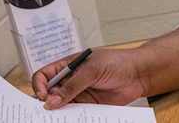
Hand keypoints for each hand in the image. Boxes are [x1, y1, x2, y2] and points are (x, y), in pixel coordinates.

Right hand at [32, 49, 146, 109]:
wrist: (139, 74)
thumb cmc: (118, 62)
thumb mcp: (92, 70)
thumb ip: (72, 86)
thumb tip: (52, 100)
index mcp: (69, 66)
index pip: (45, 75)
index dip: (39, 85)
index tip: (42, 95)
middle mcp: (72, 80)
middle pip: (50, 93)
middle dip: (46, 101)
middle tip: (47, 111)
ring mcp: (80, 93)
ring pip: (61, 105)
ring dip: (59, 112)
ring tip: (60, 117)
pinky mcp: (89, 104)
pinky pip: (76, 113)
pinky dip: (72, 117)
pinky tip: (73, 119)